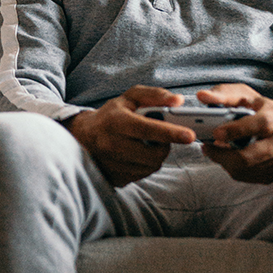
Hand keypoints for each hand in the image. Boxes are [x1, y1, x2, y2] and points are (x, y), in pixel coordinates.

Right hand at [68, 86, 195, 186]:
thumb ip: (154, 95)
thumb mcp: (129, 98)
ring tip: (146, 144)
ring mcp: (112, 164)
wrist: (83, 137)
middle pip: (153, 153)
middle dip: (165, 146)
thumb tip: (179, 101)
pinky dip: (146, 165)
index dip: (170, 132)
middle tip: (161, 137)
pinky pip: (142, 175)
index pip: (146, 129)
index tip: (190, 135)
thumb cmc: (111, 115)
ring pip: (150, 166)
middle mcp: (111, 144)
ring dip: (156, 156)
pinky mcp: (114, 178)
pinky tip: (137, 155)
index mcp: (115, 121)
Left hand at [197, 85, 272, 183]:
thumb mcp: (246, 95)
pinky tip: (228, 158)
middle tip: (206, 147)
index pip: (258, 126)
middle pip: (248, 156)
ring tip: (215, 151)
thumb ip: (223, 94)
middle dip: (221, 154)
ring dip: (224, 162)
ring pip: (245, 169)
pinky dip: (233, 169)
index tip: (215, 132)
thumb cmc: (263, 110)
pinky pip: (248, 177)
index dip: (235, 130)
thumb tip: (202, 96)